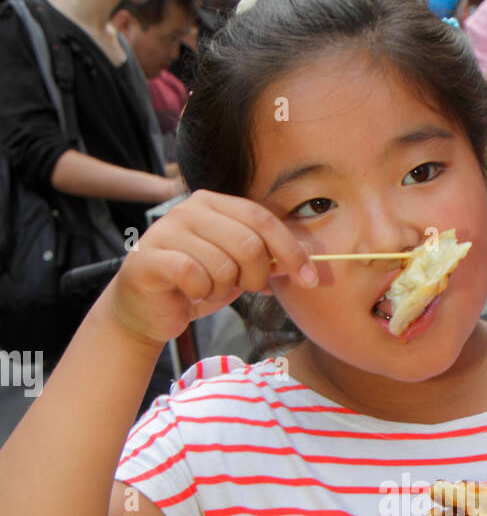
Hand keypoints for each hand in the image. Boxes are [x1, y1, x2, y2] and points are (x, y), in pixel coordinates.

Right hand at [104, 189, 317, 348]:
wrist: (147, 311)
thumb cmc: (196, 287)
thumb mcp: (238, 271)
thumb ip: (267, 259)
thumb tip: (309, 257)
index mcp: (214, 204)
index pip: (263, 219)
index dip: (291, 250)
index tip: (310, 280)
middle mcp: (189, 209)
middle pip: (249, 244)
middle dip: (256, 277)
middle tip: (244, 289)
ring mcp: (166, 230)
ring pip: (223, 265)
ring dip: (224, 290)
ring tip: (208, 290)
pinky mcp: (149, 257)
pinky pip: (194, 276)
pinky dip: (201, 293)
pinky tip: (190, 294)